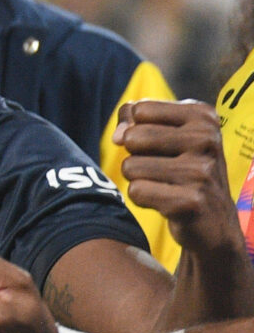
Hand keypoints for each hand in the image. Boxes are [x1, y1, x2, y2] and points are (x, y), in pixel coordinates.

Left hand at [116, 99, 237, 257]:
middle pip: (132, 138)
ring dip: (139, 179)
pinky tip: (167, 202)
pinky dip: (143, 199)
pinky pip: (136, 191)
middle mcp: (207, 140)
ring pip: (130, 166)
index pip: (139, 110)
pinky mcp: (191, 202)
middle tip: (165, 169)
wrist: (215, 223)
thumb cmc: (183, 169)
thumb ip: (133, 119)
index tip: (161, 145)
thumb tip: (118, 137)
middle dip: (137, 156)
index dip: (136, 129)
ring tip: (167, 186)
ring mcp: (201, 172)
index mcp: (203, 116)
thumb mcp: (166, 133)